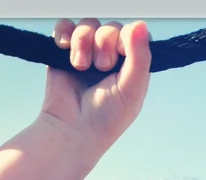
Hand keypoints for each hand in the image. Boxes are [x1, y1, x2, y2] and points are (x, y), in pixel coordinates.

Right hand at [38, 18, 151, 153]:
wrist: (71, 129)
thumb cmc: (107, 117)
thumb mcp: (132, 89)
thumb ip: (140, 57)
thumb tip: (141, 24)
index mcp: (132, 67)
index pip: (135, 34)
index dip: (128, 37)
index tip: (121, 55)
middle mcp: (112, 58)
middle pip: (111, 26)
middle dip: (105, 41)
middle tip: (102, 67)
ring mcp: (88, 54)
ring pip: (88, 24)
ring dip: (83, 39)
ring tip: (80, 64)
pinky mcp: (65, 53)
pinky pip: (65, 26)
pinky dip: (64, 32)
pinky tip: (65, 47)